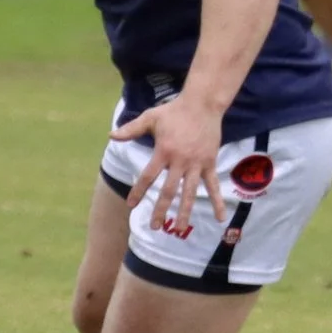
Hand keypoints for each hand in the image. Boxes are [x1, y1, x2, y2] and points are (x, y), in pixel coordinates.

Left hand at [110, 98, 228, 239]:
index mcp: (164, 151)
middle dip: (161, 209)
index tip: (131, 205)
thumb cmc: (174, 111)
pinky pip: (214, 185)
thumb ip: (131, 129)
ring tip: (180, 228)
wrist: (203, 104)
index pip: (148, 176)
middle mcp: (180, 161)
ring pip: (190, 192)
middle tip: (155, 226)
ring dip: (185, 211)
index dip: (138, 191)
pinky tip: (220, 218)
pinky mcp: (210, 163)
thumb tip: (111, 136)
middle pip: (169, 190)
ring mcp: (197, 164)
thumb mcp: (150, 118)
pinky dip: (217, 201)